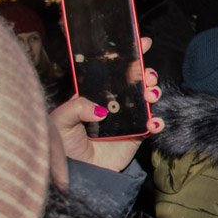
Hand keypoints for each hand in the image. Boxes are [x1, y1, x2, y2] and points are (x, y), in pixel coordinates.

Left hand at [50, 36, 163, 172]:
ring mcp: (127, 118)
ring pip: (146, 98)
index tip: (140, 42)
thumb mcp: (59, 121)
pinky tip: (154, 122)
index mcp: (93, 93)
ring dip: (153, 92)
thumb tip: (101, 109)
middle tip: (146, 75)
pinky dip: (158, 122)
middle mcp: (112, 102)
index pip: (111, 69)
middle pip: (134, 80)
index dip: (126, 54)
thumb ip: (76, 108)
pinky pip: (152, 125)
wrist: (76, 175)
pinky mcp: (137, 135)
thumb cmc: (61, 146)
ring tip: (151, 94)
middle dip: (144, 72)